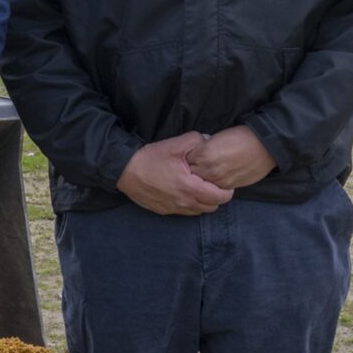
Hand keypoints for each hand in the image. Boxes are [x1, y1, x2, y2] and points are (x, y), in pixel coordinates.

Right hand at [114, 134, 233, 216]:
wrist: (124, 171)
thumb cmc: (150, 158)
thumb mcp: (175, 144)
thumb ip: (197, 141)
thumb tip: (209, 140)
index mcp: (189, 187)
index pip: (219, 197)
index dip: (227, 192)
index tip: (227, 184)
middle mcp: (183, 202)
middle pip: (211, 207)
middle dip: (217, 198)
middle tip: (214, 186)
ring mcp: (173, 208)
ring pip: (198, 212)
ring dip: (203, 203)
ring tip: (201, 190)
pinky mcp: (163, 210)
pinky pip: (184, 212)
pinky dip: (189, 205)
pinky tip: (185, 193)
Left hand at [188, 126, 274, 190]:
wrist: (264, 146)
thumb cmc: (240, 137)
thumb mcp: (215, 138)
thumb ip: (201, 148)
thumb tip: (194, 154)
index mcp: (203, 154)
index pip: (184, 160)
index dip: (187, 158)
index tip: (189, 157)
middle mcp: (208, 169)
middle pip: (189, 174)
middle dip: (191, 170)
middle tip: (196, 165)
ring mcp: (218, 180)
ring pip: (200, 184)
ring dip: (201, 179)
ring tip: (208, 171)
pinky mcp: (228, 186)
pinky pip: (213, 189)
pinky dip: (212, 184)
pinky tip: (217, 177)